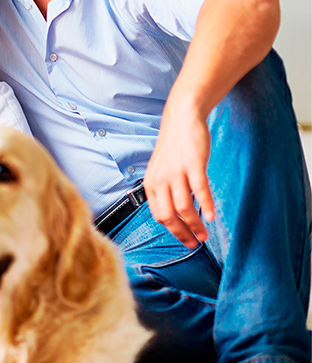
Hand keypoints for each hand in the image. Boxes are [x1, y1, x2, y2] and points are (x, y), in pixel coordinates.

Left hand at [143, 109, 214, 248]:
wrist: (182, 119)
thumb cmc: (174, 148)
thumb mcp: (162, 170)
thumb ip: (165, 190)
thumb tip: (175, 214)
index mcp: (151, 183)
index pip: (158, 215)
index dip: (173, 231)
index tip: (185, 241)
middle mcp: (160, 180)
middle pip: (168, 215)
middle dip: (182, 233)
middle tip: (196, 243)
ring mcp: (175, 172)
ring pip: (183, 207)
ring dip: (195, 225)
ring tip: (205, 235)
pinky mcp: (192, 164)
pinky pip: (199, 189)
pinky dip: (206, 205)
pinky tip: (212, 217)